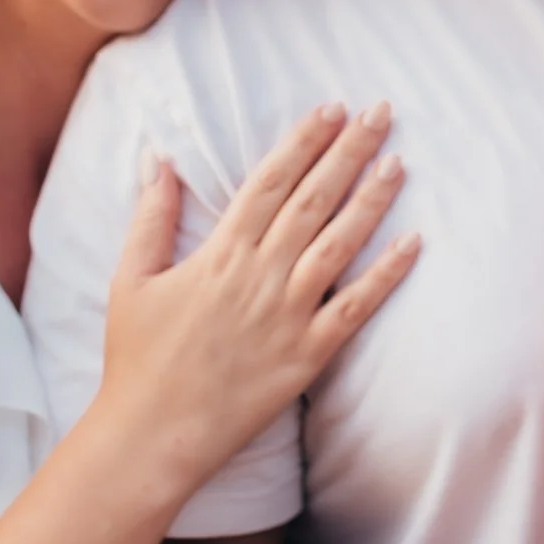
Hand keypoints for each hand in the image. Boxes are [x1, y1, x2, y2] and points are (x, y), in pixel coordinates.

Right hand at [99, 102, 419, 485]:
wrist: (152, 435)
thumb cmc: (136, 358)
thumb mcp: (130, 279)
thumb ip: (150, 217)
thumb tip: (157, 159)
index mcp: (219, 253)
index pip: (269, 182)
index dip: (303, 142)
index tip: (331, 108)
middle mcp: (260, 276)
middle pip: (313, 200)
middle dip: (349, 152)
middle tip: (381, 113)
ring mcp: (288, 315)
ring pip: (339, 245)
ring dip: (372, 200)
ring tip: (399, 162)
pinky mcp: (308, 355)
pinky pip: (356, 308)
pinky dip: (386, 275)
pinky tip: (413, 243)